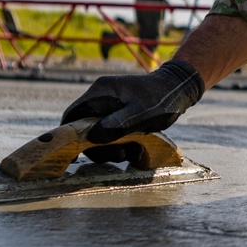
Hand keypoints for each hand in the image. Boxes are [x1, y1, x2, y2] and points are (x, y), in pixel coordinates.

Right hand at [60, 60, 204, 142]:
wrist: (180, 90)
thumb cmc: (161, 99)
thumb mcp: (141, 113)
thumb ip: (117, 125)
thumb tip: (93, 138)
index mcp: (101, 92)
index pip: (72, 114)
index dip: (67, 135)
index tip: (71, 155)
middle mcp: (101, 99)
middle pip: (85, 129)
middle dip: (99, 147)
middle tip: (119, 156)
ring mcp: (110, 108)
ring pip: (99, 135)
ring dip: (112, 149)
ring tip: (132, 153)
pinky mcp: (119, 116)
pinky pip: (112, 135)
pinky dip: (121, 145)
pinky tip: (137, 150)